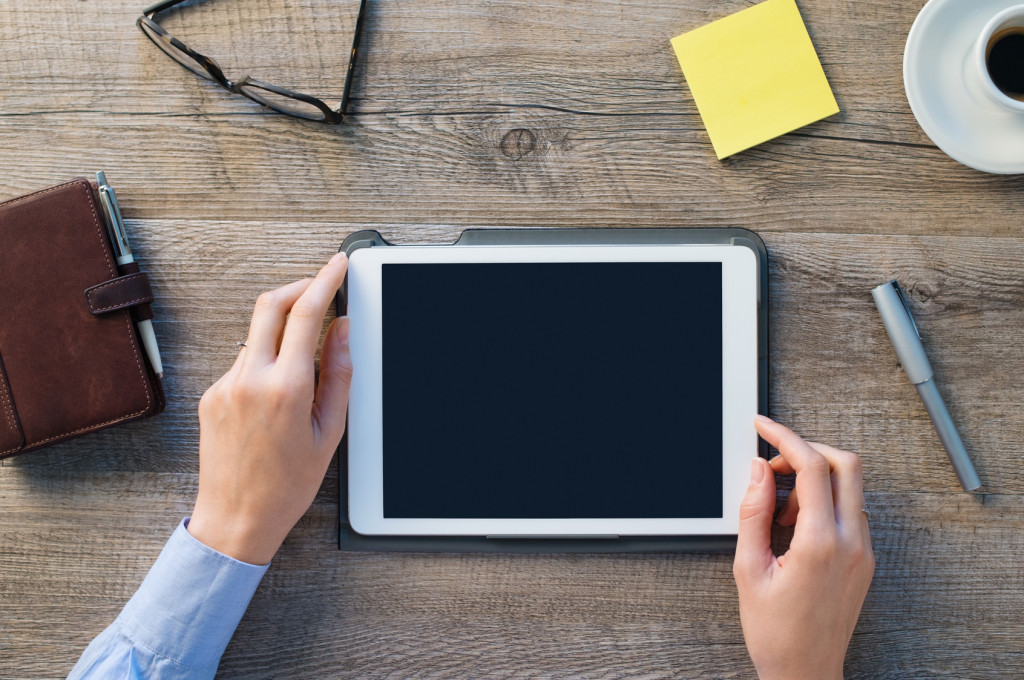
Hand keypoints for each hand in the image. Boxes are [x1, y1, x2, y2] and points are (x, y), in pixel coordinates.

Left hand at [188, 253, 351, 564]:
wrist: (235, 519)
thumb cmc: (287, 486)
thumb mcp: (329, 431)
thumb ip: (338, 374)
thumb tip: (343, 330)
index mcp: (286, 388)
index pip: (305, 313)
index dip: (325, 280)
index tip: (337, 265)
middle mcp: (249, 379)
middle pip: (270, 304)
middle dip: (298, 286)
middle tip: (321, 287)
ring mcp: (225, 385)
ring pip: (256, 334)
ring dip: (281, 329)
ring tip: (306, 358)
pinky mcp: (211, 395)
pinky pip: (243, 361)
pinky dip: (265, 359)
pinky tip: (280, 389)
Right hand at [733, 415, 873, 679]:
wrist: (805, 672)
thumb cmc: (775, 632)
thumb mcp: (749, 568)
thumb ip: (753, 512)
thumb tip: (757, 471)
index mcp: (820, 543)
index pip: (813, 466)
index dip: (784, 437)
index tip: (763, 425)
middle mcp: (851, 543)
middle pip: (845, 464)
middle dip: (807, 450)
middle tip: (773, 463)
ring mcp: (863, 551)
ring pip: (850, 486)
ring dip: (814, 480)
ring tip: (780, 510)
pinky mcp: (864, 560)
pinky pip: (850, 510)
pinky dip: (823, 502)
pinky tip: (795, 525)